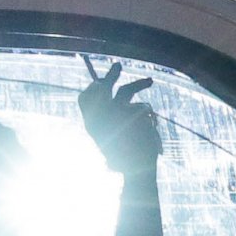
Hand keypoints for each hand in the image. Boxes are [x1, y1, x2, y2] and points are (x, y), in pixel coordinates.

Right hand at [78, 57, 162, 172]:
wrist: (138, 171)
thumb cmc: (126, 158)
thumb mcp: (113, 138)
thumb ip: (110, 118)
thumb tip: (110, 96)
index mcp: (92, 125)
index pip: (84, 99)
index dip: (93, 89)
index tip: (100, 82)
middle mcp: (100, 116)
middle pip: (104, 87)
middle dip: (112, 74)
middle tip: (119, 64)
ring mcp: (116, 113)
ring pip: (126, 91)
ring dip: (139, 83)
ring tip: (150, 81)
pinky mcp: (133, 114)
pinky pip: (143, 107)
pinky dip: (148, 115)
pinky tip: (150, 128)